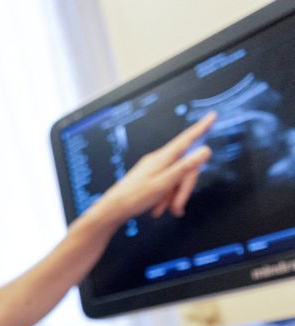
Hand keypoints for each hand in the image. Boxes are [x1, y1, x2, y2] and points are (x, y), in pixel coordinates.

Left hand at [98, 112, 216, 222]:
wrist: (113, 209)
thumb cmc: (135, 197)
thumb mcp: (164, 183)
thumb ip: (185, 167)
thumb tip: (205, 150)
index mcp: (163, 158)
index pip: (187, 139)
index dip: (201, 128)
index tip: (212, 116)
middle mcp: (159, 160)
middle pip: (185, 169)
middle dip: (183, 190)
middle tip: (176, 208)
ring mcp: (154, 169)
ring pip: (176, 180)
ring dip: (172, 198)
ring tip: (160, 210)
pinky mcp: (151, 178)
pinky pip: (166, 186)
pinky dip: (165, 199)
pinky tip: (157, 209)